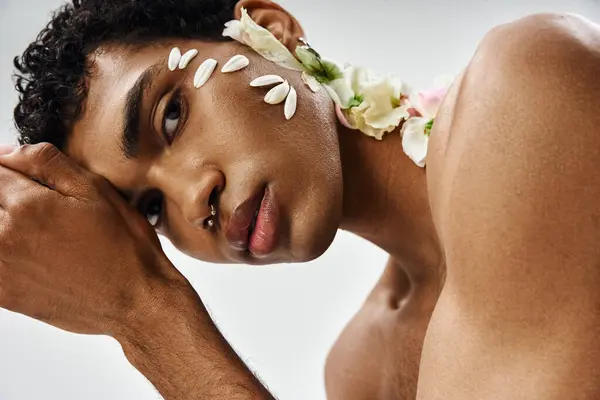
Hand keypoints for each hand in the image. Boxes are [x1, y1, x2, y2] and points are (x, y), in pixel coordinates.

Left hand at [0, 143, 186, 335]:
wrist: (135, 301)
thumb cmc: (124, 247)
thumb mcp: (97, 191)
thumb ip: (48, 163)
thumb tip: (9, 152)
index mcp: (28, 205)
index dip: (4, 166)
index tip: (21, 175)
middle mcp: (4, 236)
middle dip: (6, 195)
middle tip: (40, 208)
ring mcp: (1, 268)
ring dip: (5, 221)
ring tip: (39, 229)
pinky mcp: (4, 294)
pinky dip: (4, 252)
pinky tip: (29, 252)